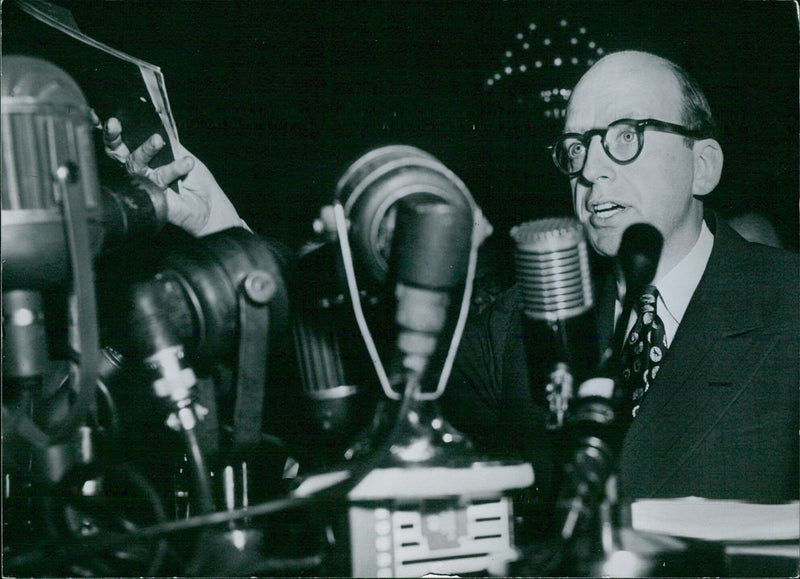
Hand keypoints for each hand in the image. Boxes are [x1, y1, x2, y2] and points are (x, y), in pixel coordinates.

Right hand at [98, 115, 245, 236]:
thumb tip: (157, 118)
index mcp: (143, 158)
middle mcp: (139, 172)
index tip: (113, 120)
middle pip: (118, 154)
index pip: (122, 143)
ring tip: (158, 140)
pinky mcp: (153, 199)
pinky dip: (173, 169)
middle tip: (115, 124)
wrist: (210, 203)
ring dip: (146, 150)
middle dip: (113, 138)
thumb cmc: (194, 178)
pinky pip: (158, 181)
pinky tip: (186, 163)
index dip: (112, 132)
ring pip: (135, 165)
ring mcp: (144, 186)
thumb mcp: (180, 152)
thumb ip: (167, 138)